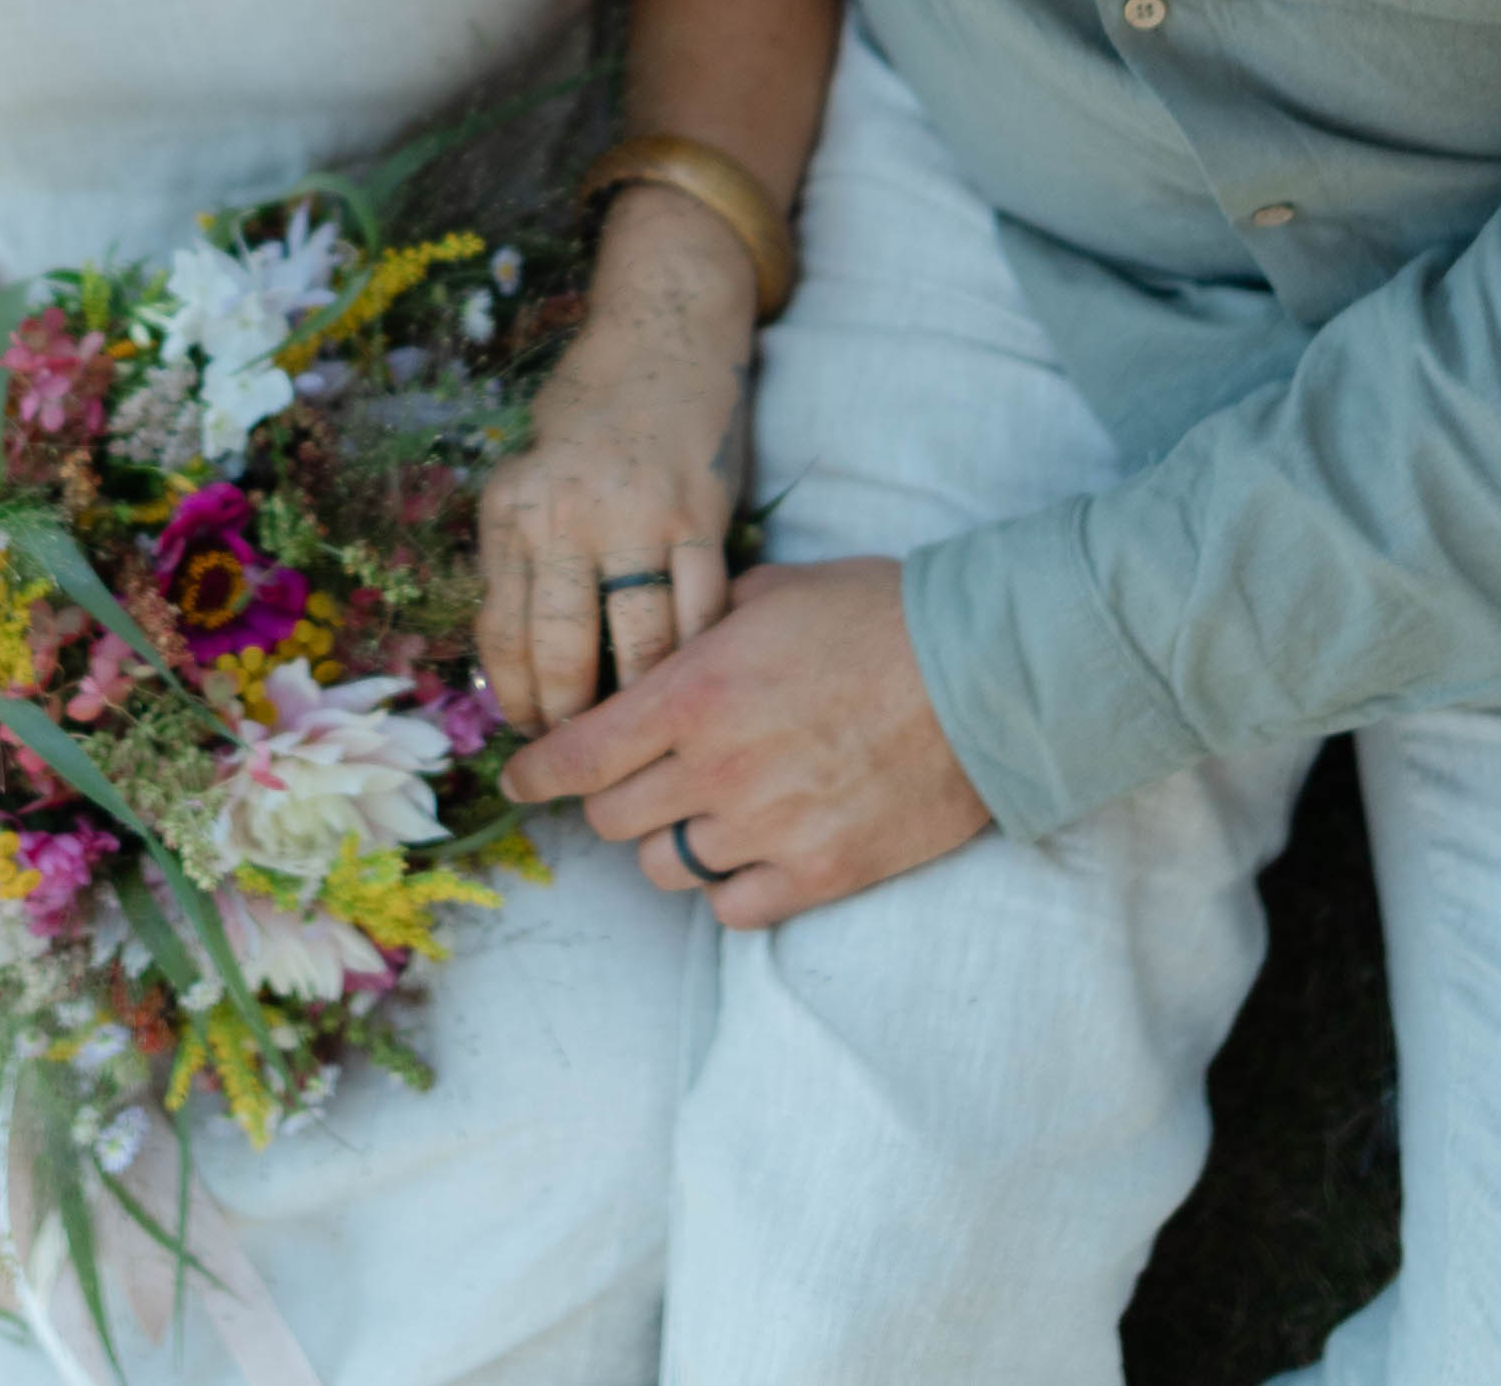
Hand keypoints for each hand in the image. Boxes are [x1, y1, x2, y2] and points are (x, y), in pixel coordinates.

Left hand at [477, 183, 757, 729]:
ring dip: (639, 704)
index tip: (532, 738)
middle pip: (565, 652)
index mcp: (514, 509)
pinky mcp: (702, 515)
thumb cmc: (587, 417)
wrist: (663, 335)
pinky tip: (696, 683)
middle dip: (574, 723)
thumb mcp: (528, 479)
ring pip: (639, 645)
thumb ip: (520, 562)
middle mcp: (567, 514)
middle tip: (586, 756)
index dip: (517, 701)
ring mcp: (639, 515)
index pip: (502, 636)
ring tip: (641, 736)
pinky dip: (698, 657)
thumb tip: (517, 671)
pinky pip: (701, 611)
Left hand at [502, 554, 989, 927]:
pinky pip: (732, 909)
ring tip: (702, 812)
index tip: (519, 782)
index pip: (579, 756)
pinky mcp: (819, 873)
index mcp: (694, 693)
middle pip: (611, 820)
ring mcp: (766, 829)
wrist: (981, 674)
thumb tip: (667, 636)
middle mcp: (716, 768)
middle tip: (638, 780)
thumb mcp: (770, 592)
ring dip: (669, 842)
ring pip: (664, 869)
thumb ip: (701, 620)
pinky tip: (748, 853)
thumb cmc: (877, 616)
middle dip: (611, 801)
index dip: (537, 773)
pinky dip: (727, 887)